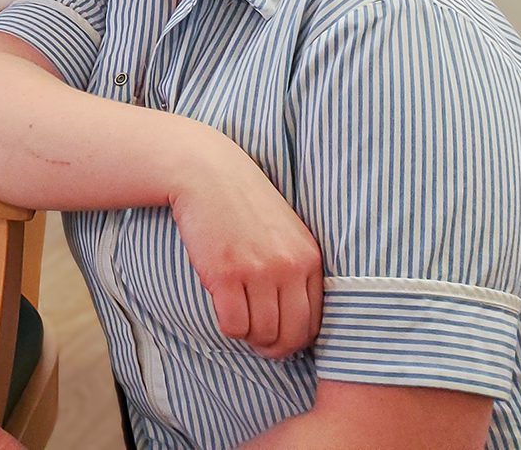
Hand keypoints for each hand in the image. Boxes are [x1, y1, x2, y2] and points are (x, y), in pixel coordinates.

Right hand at [170, 134, 322, 357]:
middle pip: (289, 336)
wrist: (206, 173)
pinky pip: (233, 325)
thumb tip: (295, 324)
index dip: (294, 339)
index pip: (314, 324)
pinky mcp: (224, 273)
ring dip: (248, 335)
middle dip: (273, 347)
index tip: (278, 336)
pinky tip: (222, 307)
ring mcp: (257, 270)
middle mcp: (288, 267)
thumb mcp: (287, 232)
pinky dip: (227, 327)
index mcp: (309, 258)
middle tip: (258, 342)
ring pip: (260, 334)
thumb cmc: (244, 204)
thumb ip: (297, 270)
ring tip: (239, 318)